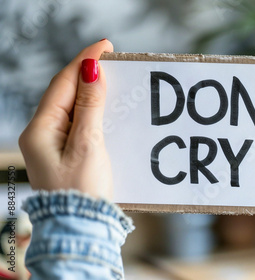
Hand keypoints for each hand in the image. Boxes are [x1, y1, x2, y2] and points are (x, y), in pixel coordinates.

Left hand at [19, 40, 113, 198]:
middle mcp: (42, 134)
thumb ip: (90, 106)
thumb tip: (92, 70)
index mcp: (41, 130)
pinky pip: (78, 122)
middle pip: (65, 92)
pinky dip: (93, 110)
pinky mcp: (66, 153)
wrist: (82, 227)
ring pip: (73, 106)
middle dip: (87, 73)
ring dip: (92, 91)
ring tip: (113, 79)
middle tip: (112, 59)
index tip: (106, 46)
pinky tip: (106, 108)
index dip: (84, 61)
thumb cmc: (82, 190)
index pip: (63, 83)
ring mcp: (53, 144)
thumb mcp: (88, 144)